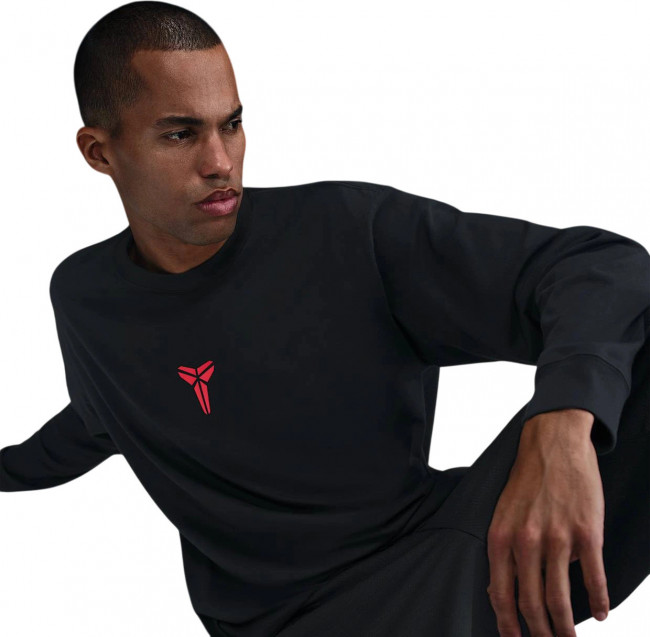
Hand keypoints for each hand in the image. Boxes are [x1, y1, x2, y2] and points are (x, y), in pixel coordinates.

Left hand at [486, 408, 609, 635]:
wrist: (553, 444)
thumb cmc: (526, 480)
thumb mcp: (502, 513)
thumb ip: (502, 550)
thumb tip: (498, 590)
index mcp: (501, 536)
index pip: (501, 593)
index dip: (509, 624)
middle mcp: (526, 541)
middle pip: (532, 603)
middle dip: (540, 632)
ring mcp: (557, 537)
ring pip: (561, 598)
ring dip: (566, 627)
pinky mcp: (586, 532)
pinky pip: (593, 577)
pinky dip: (599, 600)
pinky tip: (600, 613)